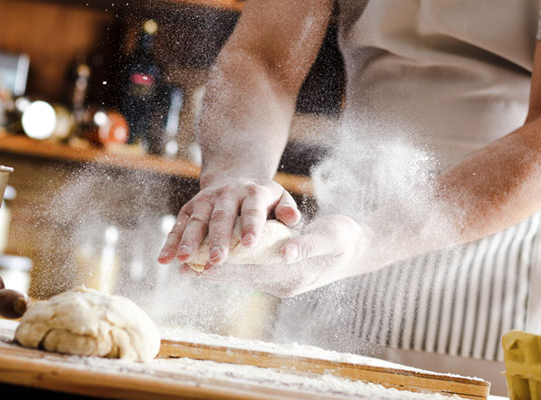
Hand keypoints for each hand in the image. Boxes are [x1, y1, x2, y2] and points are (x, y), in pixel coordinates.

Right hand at [158, 177, 300, 266]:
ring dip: (188, 241)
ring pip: (196, 222)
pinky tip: (164, 260)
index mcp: (252, 192)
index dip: (251, 226)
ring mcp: (205, 200)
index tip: (250, 244)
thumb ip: (287, 209)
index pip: (252, 210)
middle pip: (221, 218)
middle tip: (217, 260)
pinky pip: (179, 226)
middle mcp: (226, 194)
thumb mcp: (280, 197)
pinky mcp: (189, 208)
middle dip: (218, 239)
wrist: (235, 176)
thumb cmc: (262, 198)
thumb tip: (293, 219)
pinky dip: (170, 243)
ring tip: (184, 260)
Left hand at [185, 215, 370, 297]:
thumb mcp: (329, 238)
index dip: (225, 267)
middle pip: (240, 277)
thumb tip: (286, 252)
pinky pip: (248, 272)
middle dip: (212, 271)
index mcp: (293, 276)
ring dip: (216, 271)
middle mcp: (283, 284)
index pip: (251, 272)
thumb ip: (306, 245)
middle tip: (182, 265)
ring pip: (241, 276)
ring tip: (188, 264)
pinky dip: (229, 266)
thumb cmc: (344, 239)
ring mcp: (280, 282)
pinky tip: (211, 260)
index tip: (199, 264)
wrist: (358, 248)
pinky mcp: (278, 275)